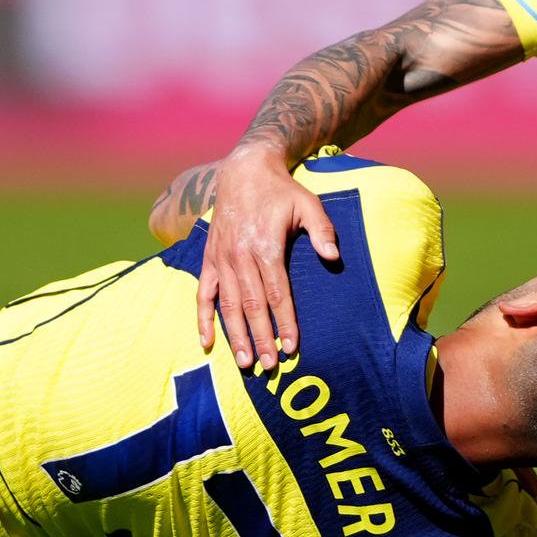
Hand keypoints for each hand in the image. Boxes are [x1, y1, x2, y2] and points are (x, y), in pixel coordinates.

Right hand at [195, 149, 338, 371]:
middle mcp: (240, 255)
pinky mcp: (209, 258)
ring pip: (227, 304)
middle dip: (261, 337)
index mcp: (265, 245)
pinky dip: (202, 318)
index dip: (285, 321)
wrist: (244, 170)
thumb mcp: (308, 203)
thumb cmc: (281, 191)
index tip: (292, 346)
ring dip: (235, 335)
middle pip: (252, 305)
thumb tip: (334, 256)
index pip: (277, 292)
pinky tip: (207, 342)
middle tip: (270, 366)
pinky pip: (203, 293)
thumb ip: (322, 230)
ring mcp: (221, 258)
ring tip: (244, 363)